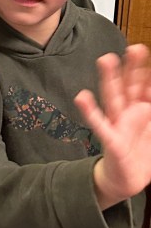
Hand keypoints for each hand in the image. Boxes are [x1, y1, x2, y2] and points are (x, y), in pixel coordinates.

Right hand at [77, 44, 150, 207]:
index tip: (144, 53)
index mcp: (141, 110)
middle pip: (130, 86)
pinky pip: (99, 124)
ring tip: (106, 59)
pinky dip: (90, 111)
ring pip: (113, 98)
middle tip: (135, 48)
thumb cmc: (142, 154)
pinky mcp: (111, 140)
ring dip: (109, 79)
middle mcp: (128, 113)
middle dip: (132, 68)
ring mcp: (117, 124)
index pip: (145, 87)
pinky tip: (82, 97)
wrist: (127, 180)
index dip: (145, 73)